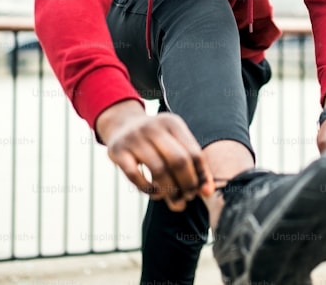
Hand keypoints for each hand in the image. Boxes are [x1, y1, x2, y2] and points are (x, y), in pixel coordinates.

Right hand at [95, 100, 214, 210]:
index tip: (202, 191)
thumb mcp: (175, 142)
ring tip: (175, 202)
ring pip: (158, 170)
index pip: (194, 153)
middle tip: (188, 198)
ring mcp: (134, 138)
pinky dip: (149, 190)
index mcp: (172, 123)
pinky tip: (156, 194)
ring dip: (170, 192)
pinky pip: (136, 176)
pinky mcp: (117, 151)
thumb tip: (208, 192)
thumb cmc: (156, 140)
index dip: (201, 176)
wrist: (122, 125)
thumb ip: (192, 164)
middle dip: (187, 184)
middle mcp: (153, 127)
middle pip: (178, 161)